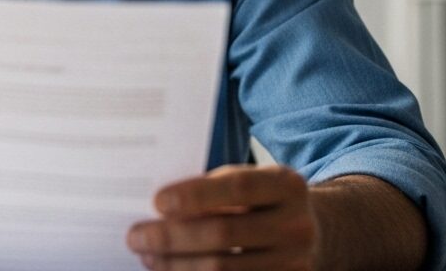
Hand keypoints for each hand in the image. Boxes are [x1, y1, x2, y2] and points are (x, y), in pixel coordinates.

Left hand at [126, 164, 318, 269]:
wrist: (310, 233)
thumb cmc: (261, 202)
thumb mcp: (250, 183)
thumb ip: (214, 190)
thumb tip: (159, 209)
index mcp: (286, 184)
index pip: (238, 187)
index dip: (196, 195)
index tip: (157, 202)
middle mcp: (296, 225)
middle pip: (224, 234)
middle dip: (172, 237)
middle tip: (135, 236)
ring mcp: (295, 262)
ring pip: (223, 269)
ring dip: (176, 264)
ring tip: (147, 257)